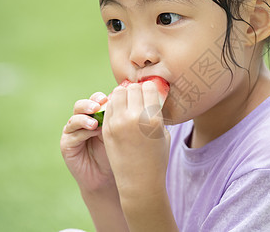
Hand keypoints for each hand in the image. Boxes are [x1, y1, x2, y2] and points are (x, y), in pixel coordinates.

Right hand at [61, 92, 114, 191]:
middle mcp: (82, 121)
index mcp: (95, 115)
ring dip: (85, 118)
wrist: (107, 178)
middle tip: (97, 106)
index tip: (107, 98)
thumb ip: (117, 119)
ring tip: (95, 123)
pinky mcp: (67, 144)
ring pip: (75, 119)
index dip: (99, 98)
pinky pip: (72, 134)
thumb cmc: (116, 154)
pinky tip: (92, 132)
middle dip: (89, 104)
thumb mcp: (118, 134)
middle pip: (81, 105)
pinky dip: (82, 132)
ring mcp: (73, 132)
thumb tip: (123, 101)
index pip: (94, 100)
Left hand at [102, 81, 170, 200]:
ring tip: (128, 104)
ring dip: (123, 96)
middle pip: (130, 88)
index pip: (148, 87)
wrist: (139, 182)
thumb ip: (155, 112)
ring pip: (116, 94)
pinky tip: (120, 114)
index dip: (150, 89)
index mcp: (152, 118)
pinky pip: (108, 107)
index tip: (151, 94)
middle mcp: (133, 117)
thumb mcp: (163, 133)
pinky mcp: (106, 129)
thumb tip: (149, 96)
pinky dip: (114, 106)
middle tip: (139, 98)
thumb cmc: (157, 158)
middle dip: (136, 91)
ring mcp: (117, 123)